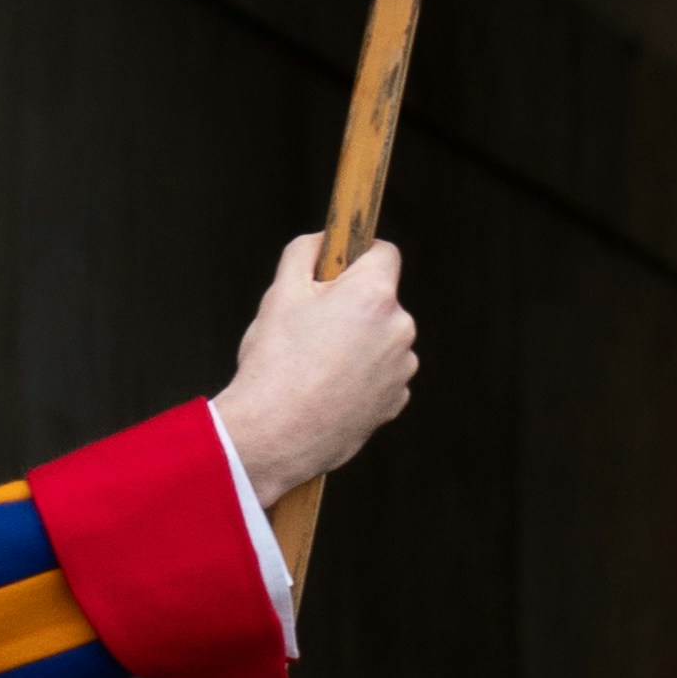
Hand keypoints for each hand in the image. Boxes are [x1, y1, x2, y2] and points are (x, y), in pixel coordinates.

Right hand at [216, 234, 417, 506]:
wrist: (274, 436)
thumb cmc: (275, 363)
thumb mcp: (280, 293)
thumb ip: (305, 252)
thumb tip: (323, 242)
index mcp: (373, 293)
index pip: (383, 252)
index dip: (358, 256)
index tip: (338, 268)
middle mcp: (400, 327)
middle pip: (380, 299)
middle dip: (353, 306)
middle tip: (312, 327)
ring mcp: (402, 368)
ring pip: (382, 340)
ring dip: (359, 344)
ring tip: (315, 366)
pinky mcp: (396, 401)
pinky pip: (382, 375)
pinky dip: (361, 378)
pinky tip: (328, 391)